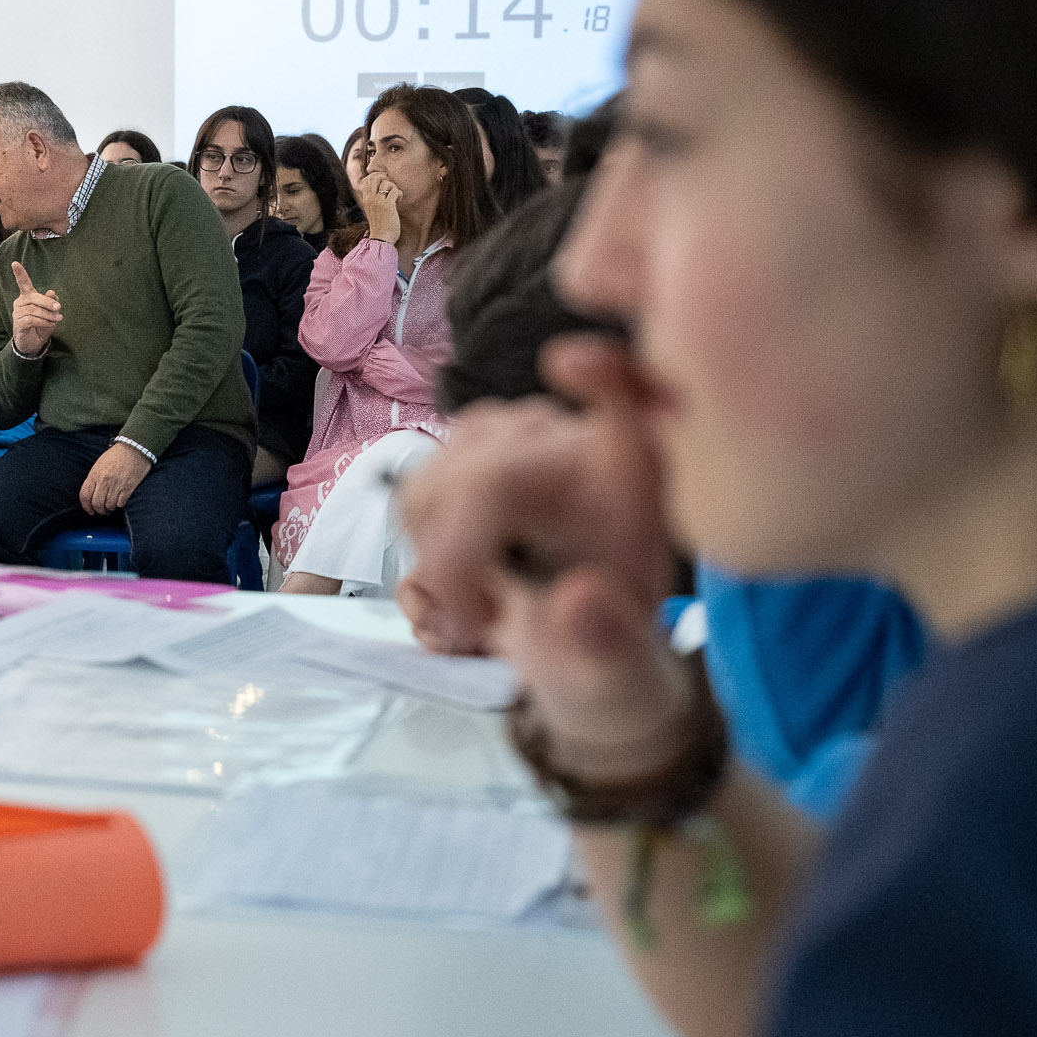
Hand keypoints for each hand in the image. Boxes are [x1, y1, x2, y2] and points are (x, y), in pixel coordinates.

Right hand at [9, 261, 63, 356]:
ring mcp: (17, 313)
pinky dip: (43, 321)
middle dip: (47, 302)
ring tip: (58, 319)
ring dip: (48, 315)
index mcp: (27, 296)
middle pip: (34, 297)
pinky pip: (32, 319)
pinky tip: (50, 324)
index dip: (19, 273)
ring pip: (34, 310)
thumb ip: (51, 302)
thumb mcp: (50, 312)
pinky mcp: (18, 324)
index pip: (23, 283)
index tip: (14, 263)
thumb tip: (52, 293)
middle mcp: (20, 302)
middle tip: (59, 307)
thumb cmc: (41, 324)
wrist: (33, 343)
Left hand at [79, 441, 151, 514]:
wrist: (134, 448)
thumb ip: (94, 478)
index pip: (85, 495)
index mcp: (95, 474)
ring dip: (110, 508)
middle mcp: (104, 480)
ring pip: (109, 505)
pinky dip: (120, 505)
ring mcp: (116, 484)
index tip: (90, 511)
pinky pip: (121, 503)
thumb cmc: (116, 456)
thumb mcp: (99, 464)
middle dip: (100, 510)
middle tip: (103, 511)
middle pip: (97, 503)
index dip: (86, 506)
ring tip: (113, 506)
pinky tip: (121, 501)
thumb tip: (91, 495)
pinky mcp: (128, 487)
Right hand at [355, 172, 403, 243]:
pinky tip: (398, 202)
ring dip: (393, 187)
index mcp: (366, 199)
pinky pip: (395, 191)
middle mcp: (370, 199)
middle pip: (374, 177)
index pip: (367, 180)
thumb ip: (374, 199)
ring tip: (395, 196)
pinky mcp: (388, 206)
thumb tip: (383, 188)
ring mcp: (378, 202)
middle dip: (384, 177)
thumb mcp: (373, 210)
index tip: (384, 181)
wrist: (381, 238)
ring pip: (386, 183)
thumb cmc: (380, 225)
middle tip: (390, 185)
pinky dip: (399, 194)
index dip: (377, 176)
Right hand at [396, 336, 694, 778]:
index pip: (625, 405)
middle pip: (476, 474)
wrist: (576, 654)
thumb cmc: (609, 649)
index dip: (602, 378)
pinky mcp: (462, 461)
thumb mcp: (623, 672)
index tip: (571, 363)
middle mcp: (562, 444)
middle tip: (480, 628)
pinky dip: (420, 564)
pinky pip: (410, 502)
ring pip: (428, 488)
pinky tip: (456, 601)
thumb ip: (607, 648)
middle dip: (454, 564)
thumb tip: (576, 601)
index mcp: (625, 479)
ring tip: (479, 615)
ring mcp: (504, 446)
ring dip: (435, 566)